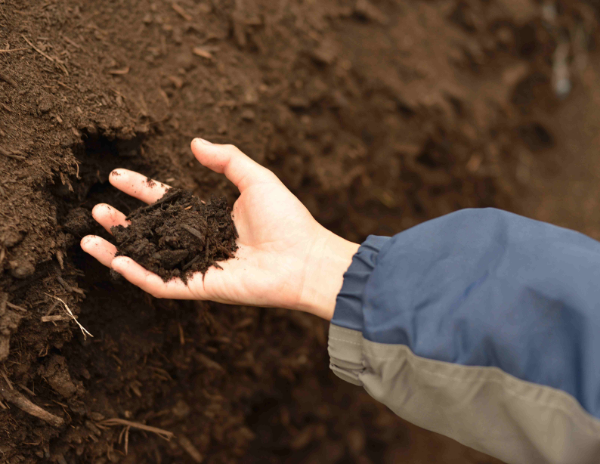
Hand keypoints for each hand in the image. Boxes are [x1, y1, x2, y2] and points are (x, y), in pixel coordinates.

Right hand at [81, 139, 358, 319]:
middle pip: (153, 231)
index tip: (117, 176)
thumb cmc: (286, 219)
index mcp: (210, 216)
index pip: (168, 201)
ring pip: (150, 259)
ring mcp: (198, 266)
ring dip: (119, 249)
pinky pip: (162, 284)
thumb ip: (227, 160)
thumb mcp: (256, 178)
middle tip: (98, 208)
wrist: (305, 258)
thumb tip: (194, 143)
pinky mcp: (200, 287)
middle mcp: (200, 241)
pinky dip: (137, 275)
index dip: (142, 189)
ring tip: (89, 236)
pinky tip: (114, 262)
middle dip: (123, 221)